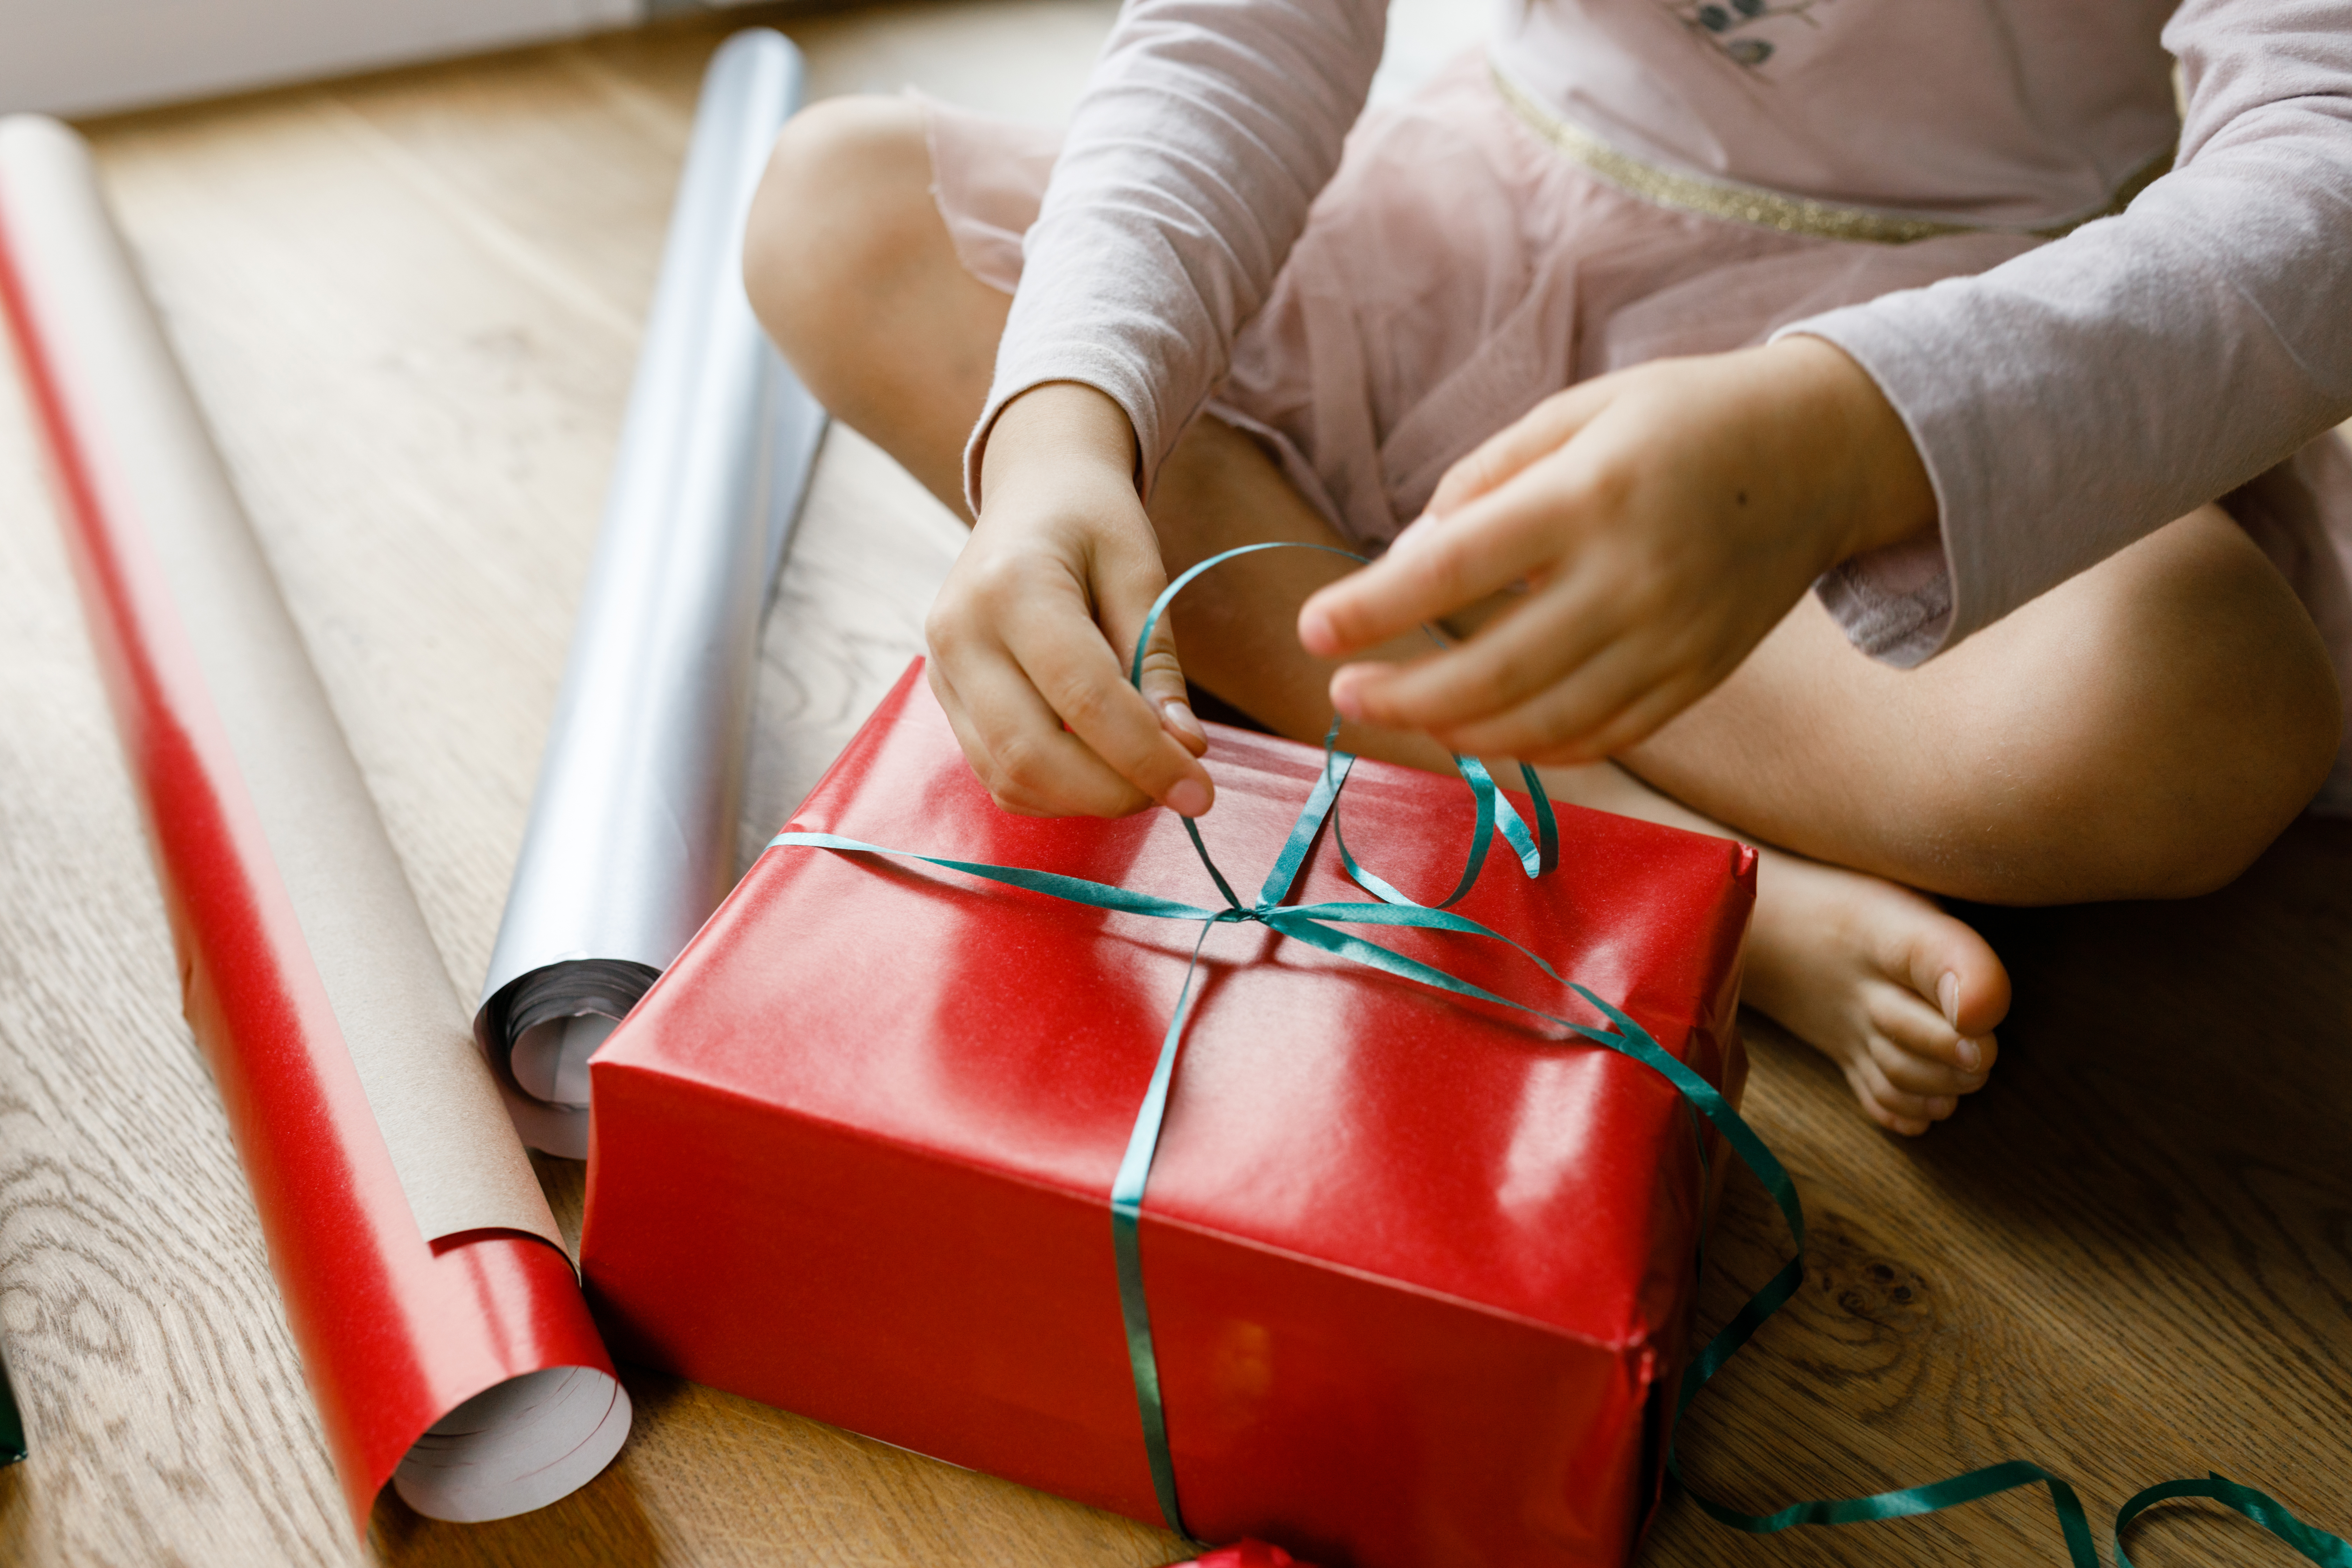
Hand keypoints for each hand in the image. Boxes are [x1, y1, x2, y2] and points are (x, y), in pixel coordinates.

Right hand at [924, 381, 1214, 817]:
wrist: (1032, 492)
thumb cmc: (1092, 522)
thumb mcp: (1140, 571)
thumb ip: (1157, 661)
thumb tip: (1185, 748)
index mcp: (1012, 586)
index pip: (1083, 699)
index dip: (1146, 757)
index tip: (1201, 793)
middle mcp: (961, 634)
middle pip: (1033, 754)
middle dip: (1114, 791)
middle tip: (1176, 789)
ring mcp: (942, 671)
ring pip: (1009, 777)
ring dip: (1086, 799)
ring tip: (1142, 776)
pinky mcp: (944, 697)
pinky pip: (996, 773)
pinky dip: (1055, 790)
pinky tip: (1099, 767)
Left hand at [1294, 337, 1936, 761]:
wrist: (1820, 452)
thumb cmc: (1677, 420)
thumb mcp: (1573, 412)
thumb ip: (1481, 484)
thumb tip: (1405, 559)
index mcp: (1591, 496)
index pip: (1453, 570)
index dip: (1372, 610)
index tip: (1313, 630)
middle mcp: (1633, 579)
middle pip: (1493, 671)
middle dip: (1402, 695)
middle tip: (1343, 694)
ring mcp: (1671, 640)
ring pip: (1542, 723)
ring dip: (1456, 731)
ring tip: (1402, 711)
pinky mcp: (1697, 677)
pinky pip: (1599, 736)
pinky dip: (1530, 747)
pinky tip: (1482, 730)